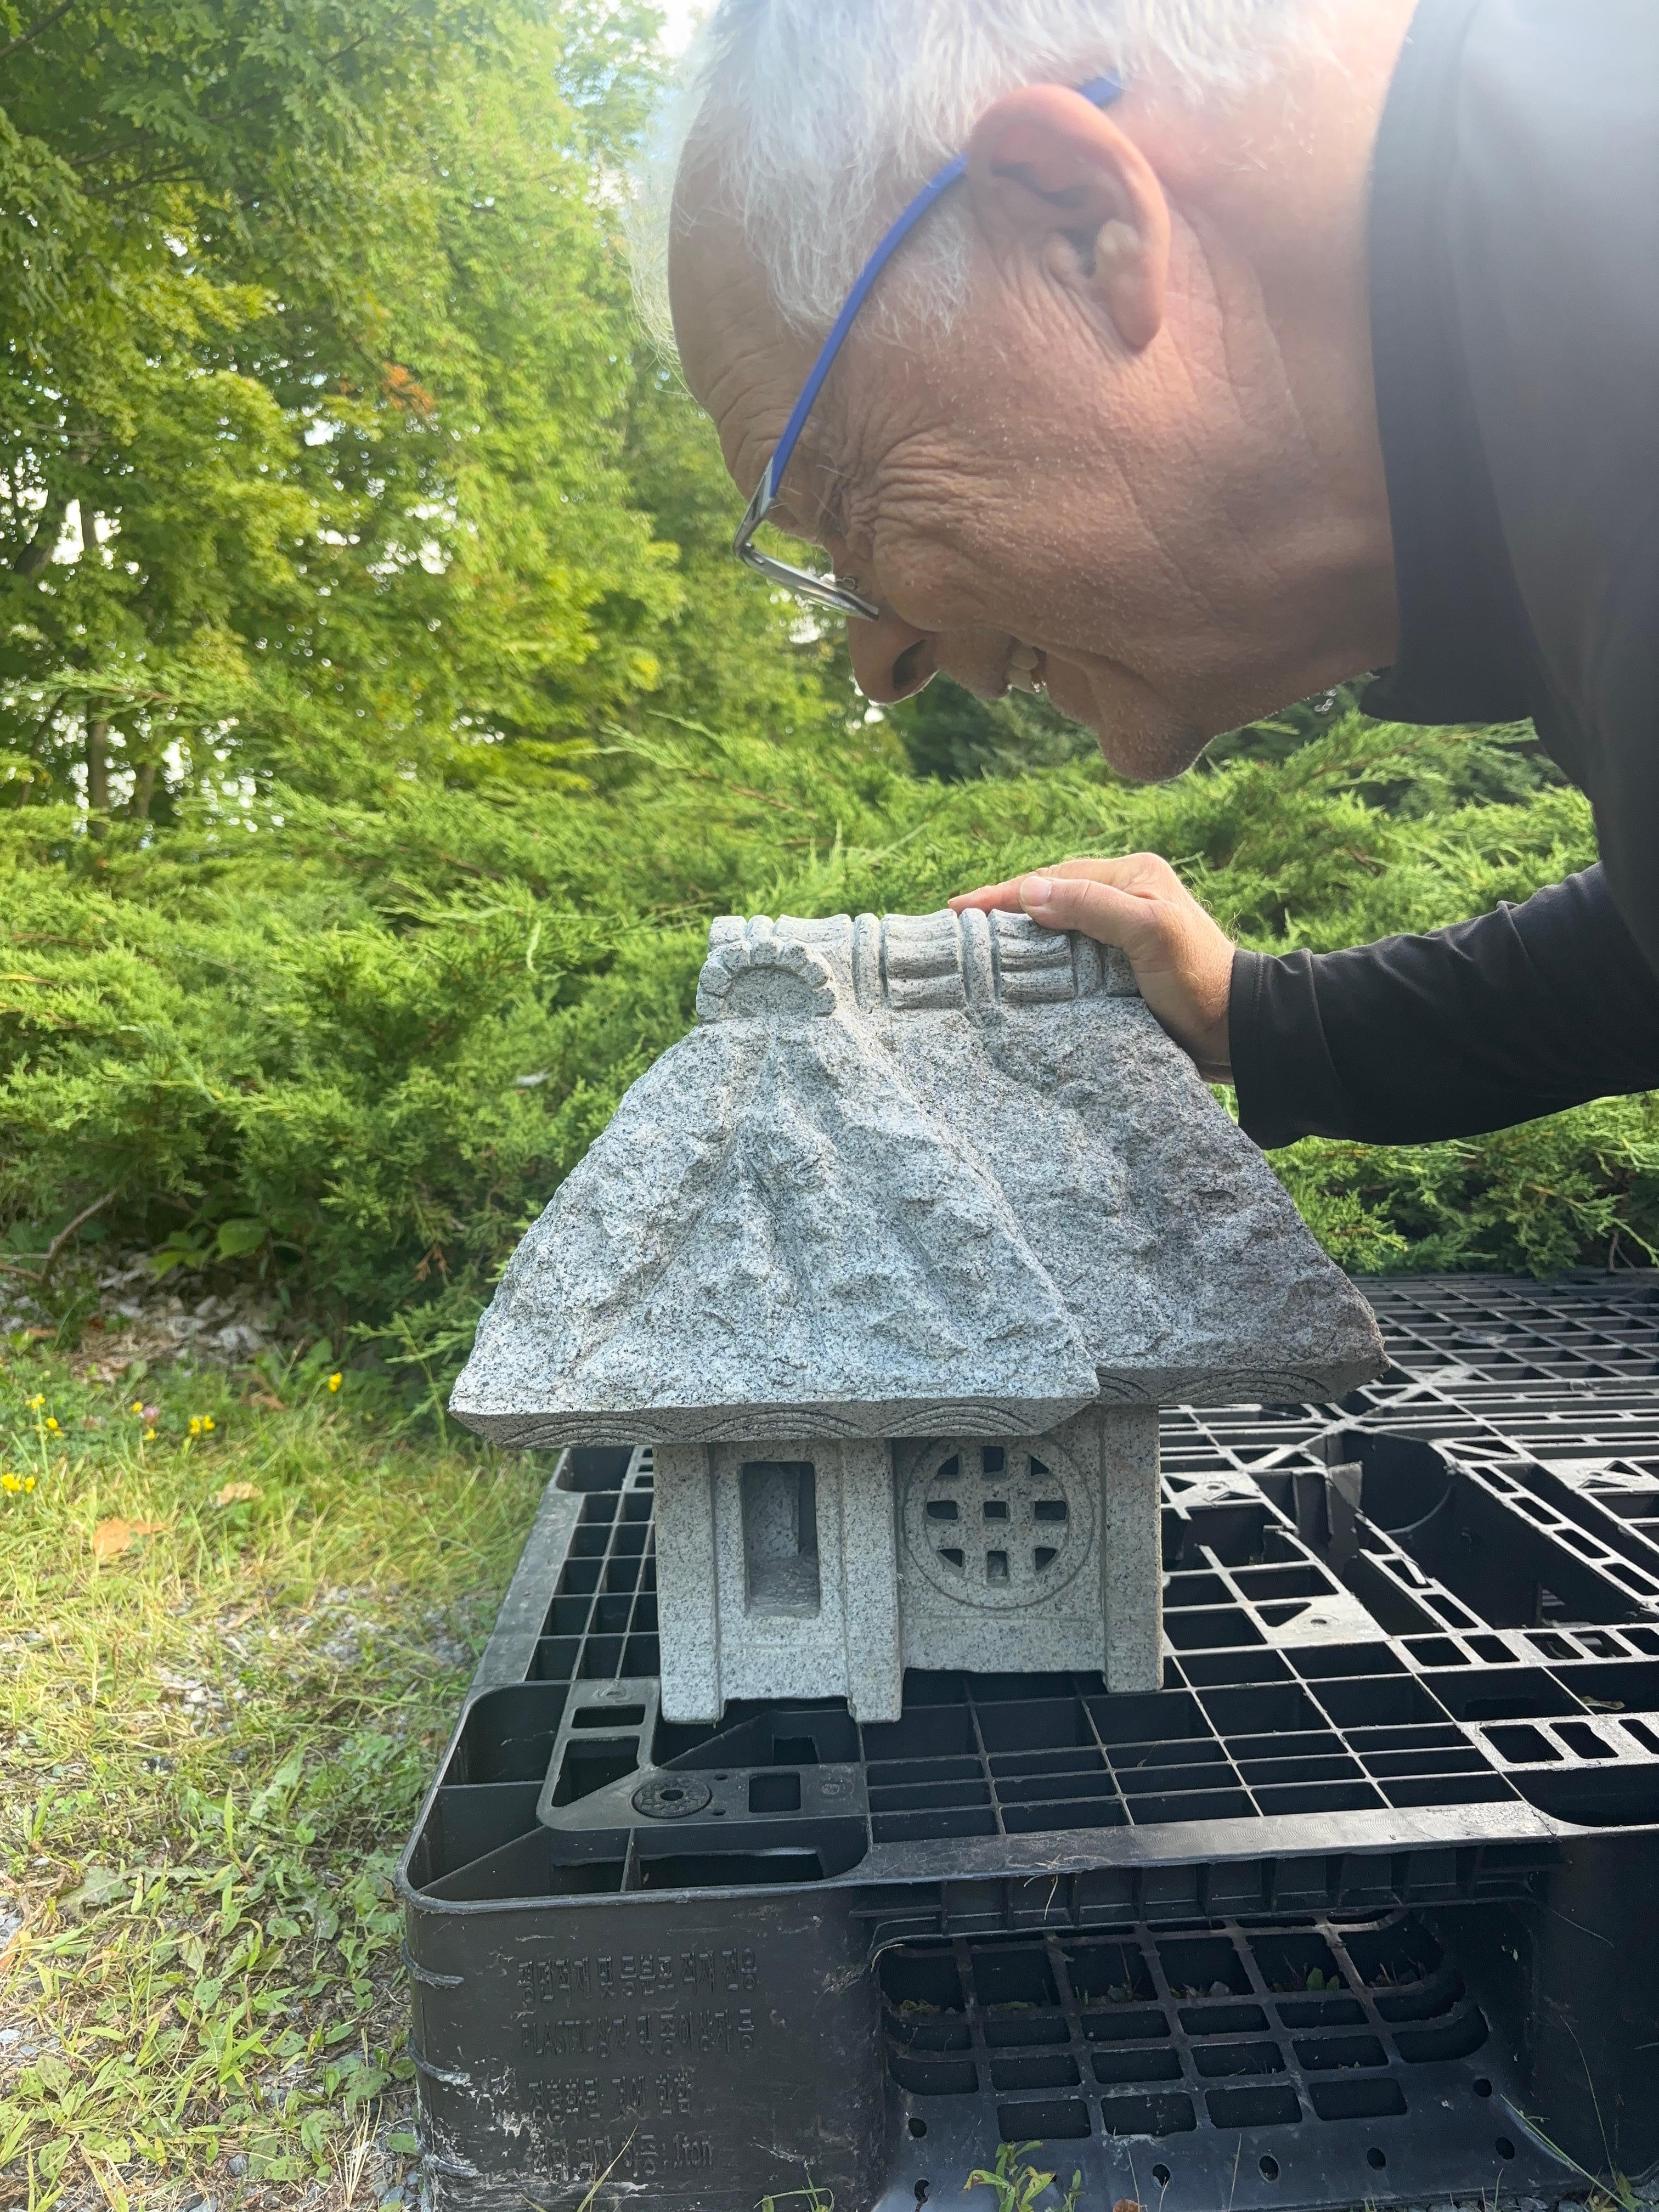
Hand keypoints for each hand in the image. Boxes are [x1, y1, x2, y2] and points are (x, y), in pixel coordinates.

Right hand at [950, 853, 1235, 1080]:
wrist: (1235, 1032)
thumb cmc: (1198, 978)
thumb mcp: (1149, 931)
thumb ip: (1093, 905)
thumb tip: (1029, 891)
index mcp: (1132, 875)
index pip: (1054, 877)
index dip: (1004, 893)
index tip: (957, 908)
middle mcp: (1125, 897)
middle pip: (1050, 899)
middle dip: (1004, 913)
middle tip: (955, 932)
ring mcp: (1120, 933)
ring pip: (1056, 930)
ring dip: (1018, 941)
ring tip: (974, 955)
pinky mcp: (1118, 968)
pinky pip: (1067, 958)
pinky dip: (1039, 966)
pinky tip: (1015, 980)